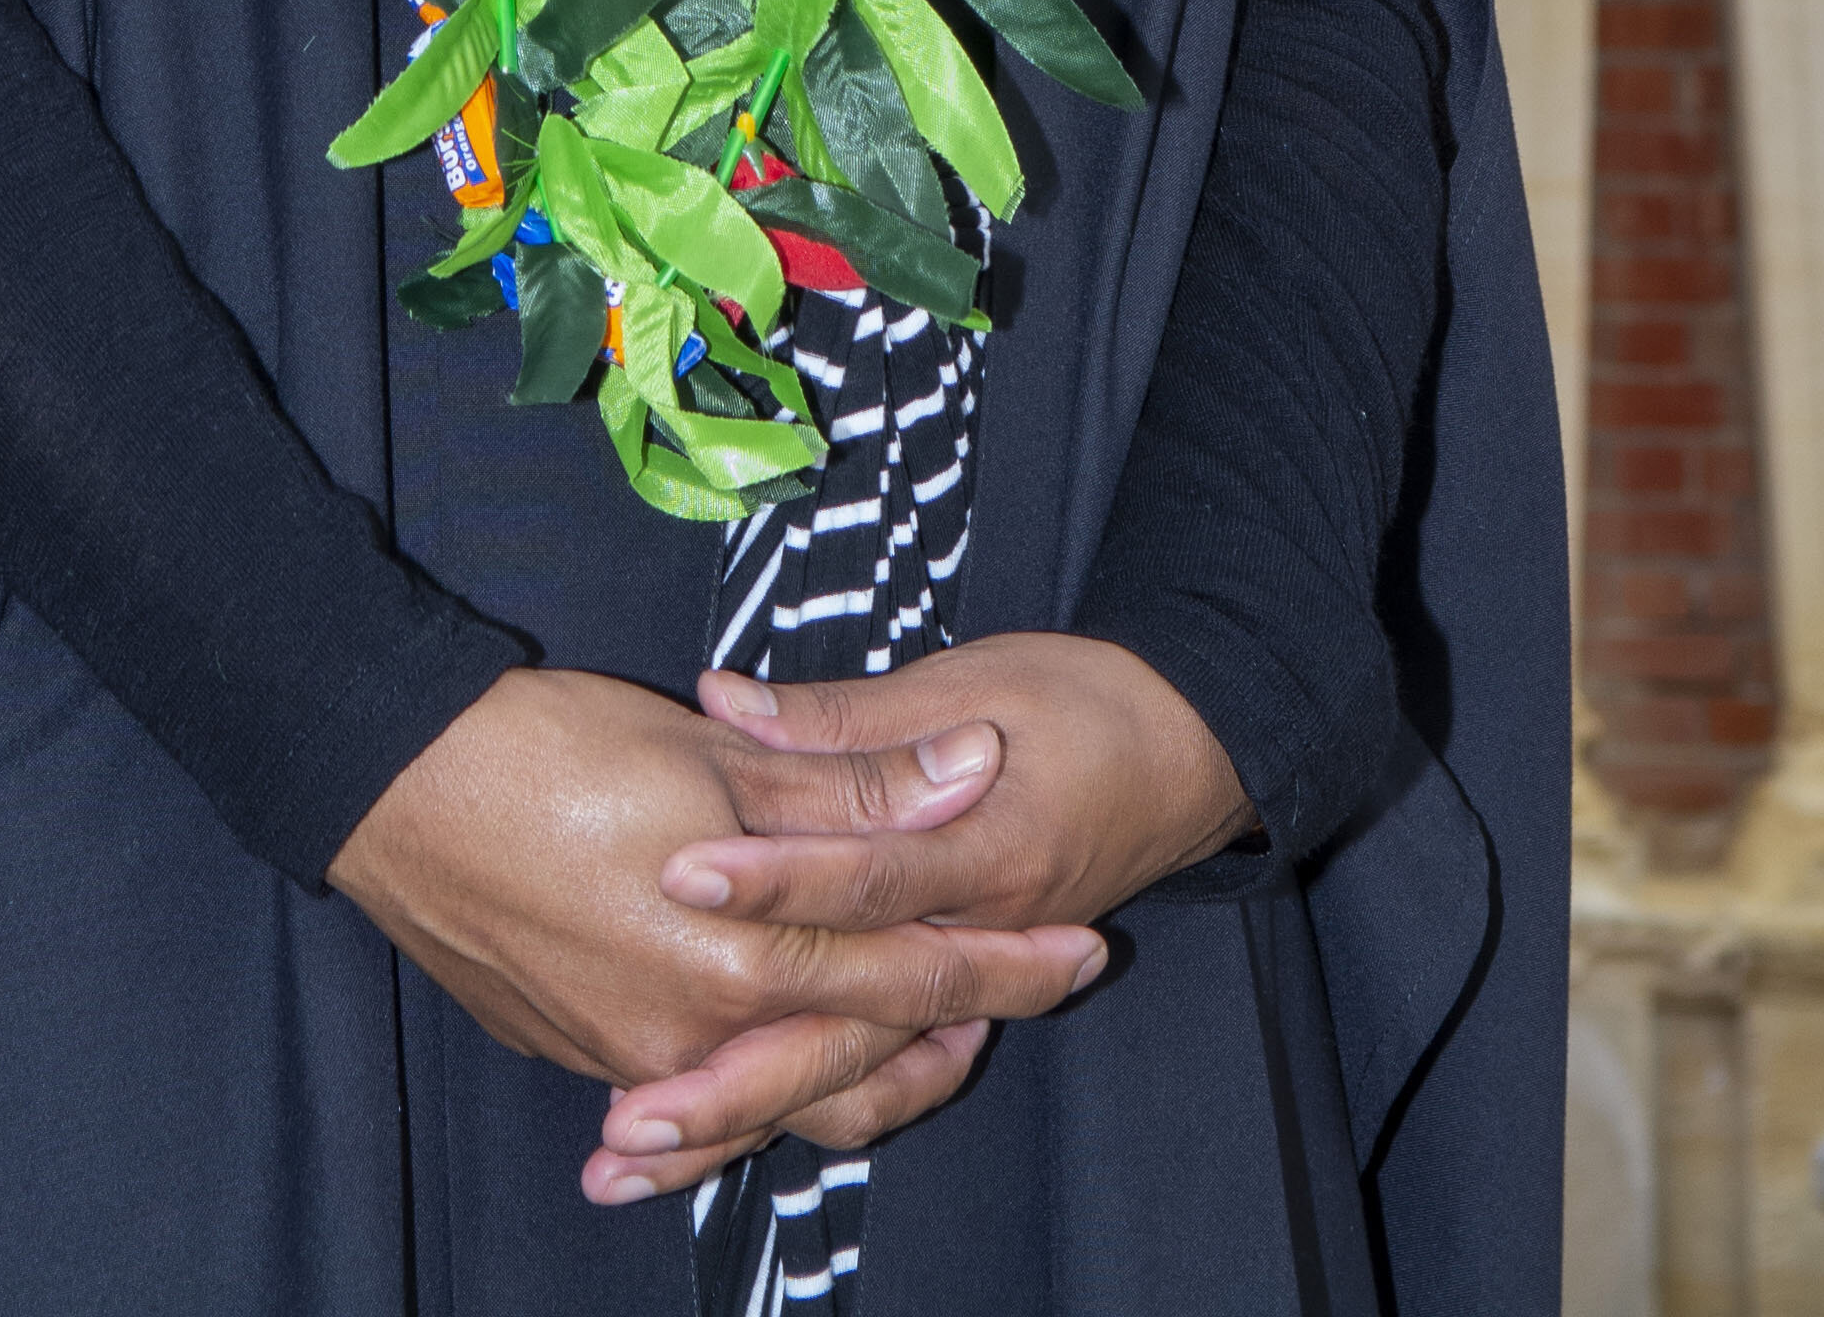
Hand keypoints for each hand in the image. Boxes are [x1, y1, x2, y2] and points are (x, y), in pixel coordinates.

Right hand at [329, 668, 1102, 1184]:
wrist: (388, 787)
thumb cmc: (549, 749)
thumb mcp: (713, 754)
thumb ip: (850, 784)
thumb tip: (972, 773)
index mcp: (738, 958)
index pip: (906, 974)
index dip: (1002, 963)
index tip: (1080, 949)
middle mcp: (694, 1036)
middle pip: (856, 1056)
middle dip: (960, 1028)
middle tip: (1041, 989)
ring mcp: (631, 1057)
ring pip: (783, 1093)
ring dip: (869, 1069)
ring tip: (940, 1044)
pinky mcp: (581, 1050)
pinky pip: (701, 1090)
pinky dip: (763, 1078)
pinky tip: (788, 1055)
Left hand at [576, 636, 1249, 1206]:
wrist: (1190, 753)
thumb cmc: (1080, 701)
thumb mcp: (971, 679)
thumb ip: (845, 719)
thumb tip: (729, 704)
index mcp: (989, 849)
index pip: (864, 876)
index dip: (773, 877)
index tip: (678, 876)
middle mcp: (979, 937)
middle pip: (850, 1020)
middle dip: (737, 1071)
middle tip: (634, 1105)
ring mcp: (969, 978)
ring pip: (855, 1073)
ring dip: (746, 1112)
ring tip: (638, 1143)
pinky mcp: (956, 994)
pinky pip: (874, 1069)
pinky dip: (796, 1103)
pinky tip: (712, 1129)